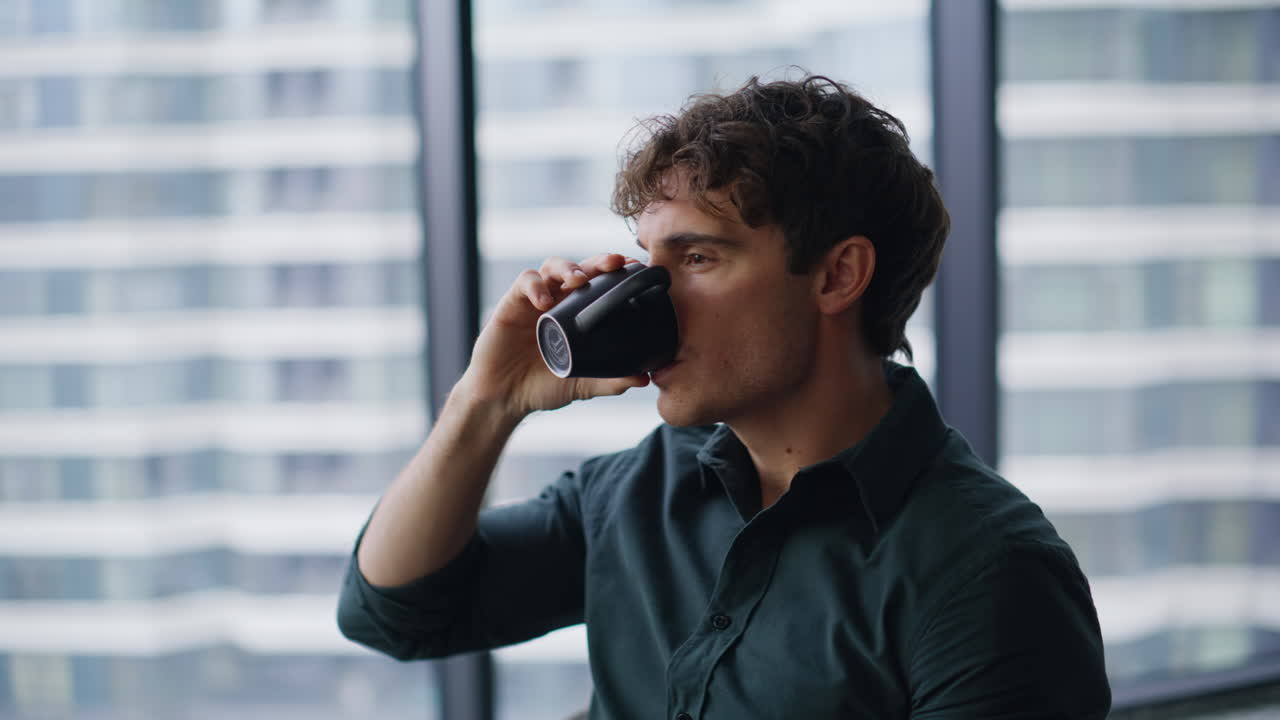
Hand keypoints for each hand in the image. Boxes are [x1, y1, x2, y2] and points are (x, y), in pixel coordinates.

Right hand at [457, 253, 649, 418]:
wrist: (504, 398)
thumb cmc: (543, 387)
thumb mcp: (583, 385)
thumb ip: (612, 381)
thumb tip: (644, 379)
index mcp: (578, 314)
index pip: (601, 284)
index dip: (618, 274)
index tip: (638, 270)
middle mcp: (559, 301)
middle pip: (581, 268)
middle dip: (600, 261)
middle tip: (616, 263)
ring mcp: (535, 300)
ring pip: (553, 266)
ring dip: (568, 268)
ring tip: (579, 281)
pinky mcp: (512, 303)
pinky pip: (525, 282)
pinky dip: (535, 287)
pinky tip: (544, 302)